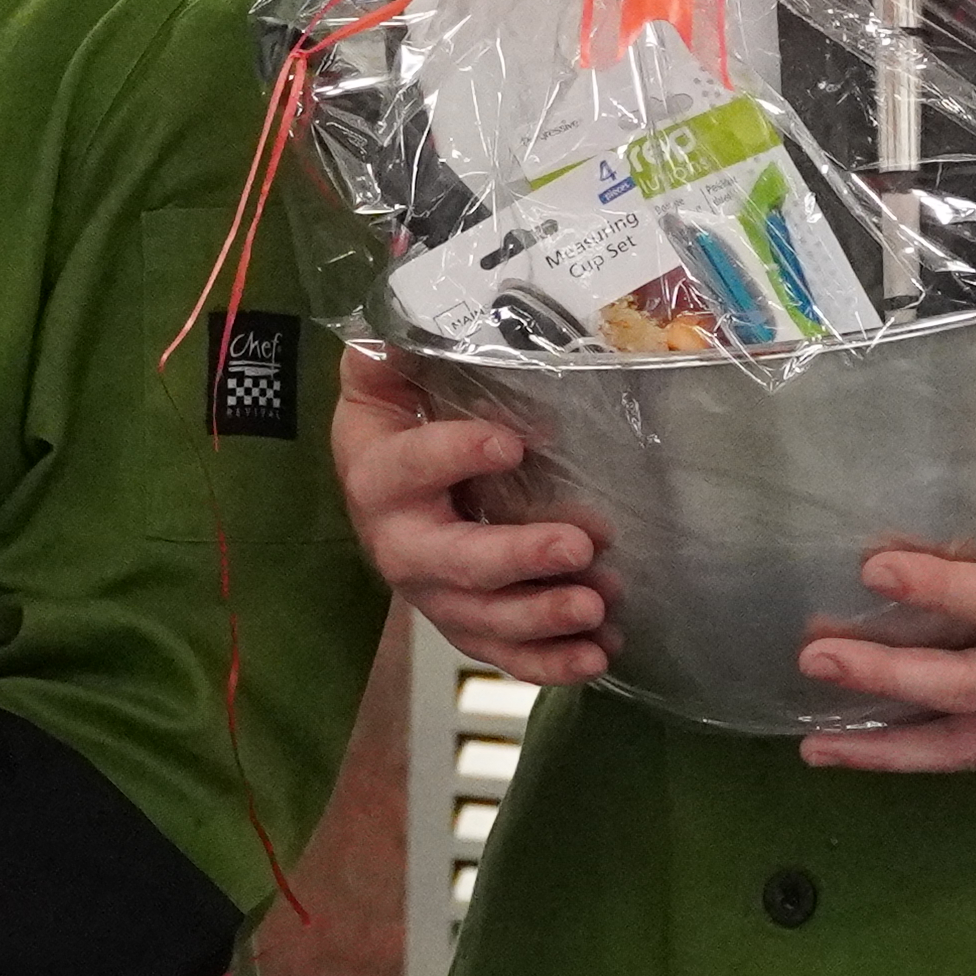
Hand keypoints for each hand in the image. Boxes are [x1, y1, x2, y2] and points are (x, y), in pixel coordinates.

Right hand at [332, 345, 609, 686]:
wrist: (383, 482)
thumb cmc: (399, 419)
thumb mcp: (385, 377)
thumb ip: (393, 351)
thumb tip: (403, 313)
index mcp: (377, 474)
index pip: (407, 465)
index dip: (454, 455)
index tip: (511, 442)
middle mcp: (396, 541)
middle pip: (447, 561)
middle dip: (515, 557)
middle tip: (579, 544)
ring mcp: (431, 591)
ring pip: (477, 618)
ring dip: (539, 618)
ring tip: (597, 607)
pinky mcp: (464, 621)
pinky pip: (500, 653)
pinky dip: (547, 662)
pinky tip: (598, 656)